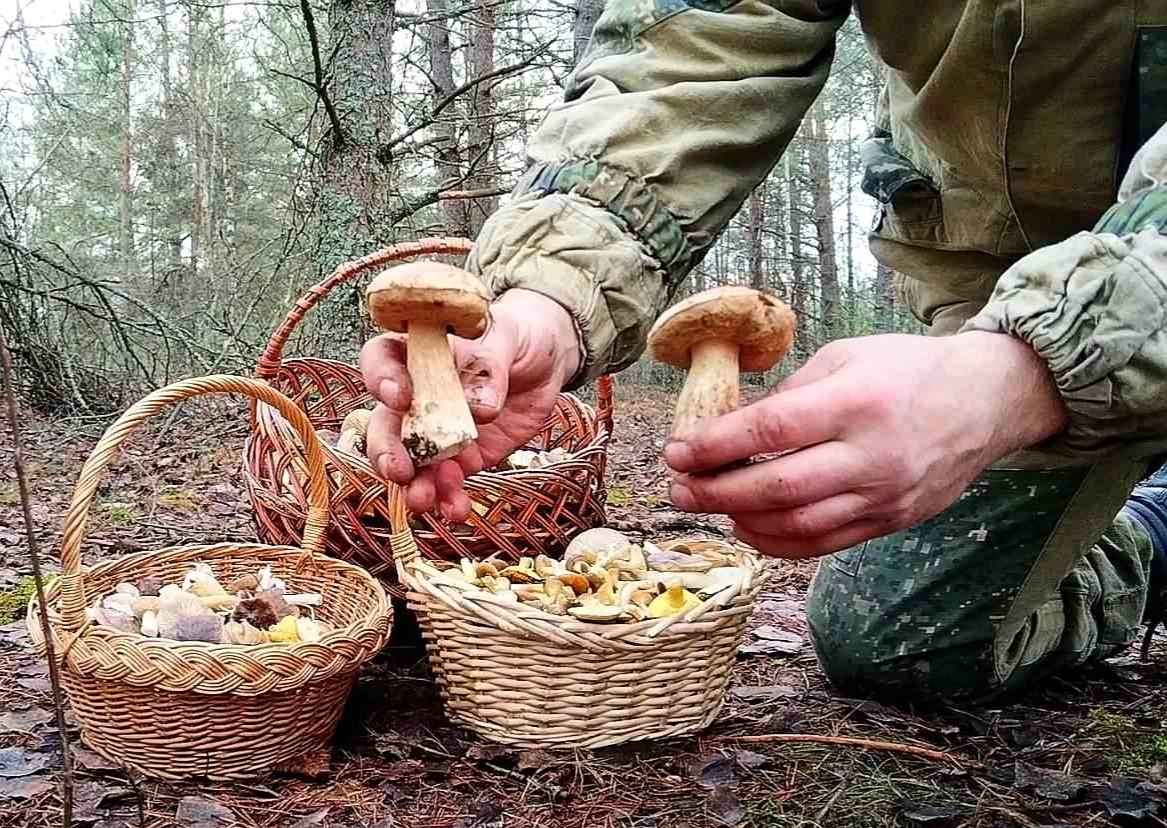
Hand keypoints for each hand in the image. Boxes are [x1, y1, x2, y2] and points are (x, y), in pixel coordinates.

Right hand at [360, 289, 580, 520]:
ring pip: (411, 462)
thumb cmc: (518, 337)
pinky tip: (456, 509)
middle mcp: (417, 395)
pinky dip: (448, 499)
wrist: (544, 366)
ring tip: (423, 500)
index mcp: (419, 353)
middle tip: (398, 469)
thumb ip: (490, 364)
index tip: (399, 398)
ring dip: (412, 484)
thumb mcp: (507, 337)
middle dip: (386, 450)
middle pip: (385, 423)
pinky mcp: (461, 458)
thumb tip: (482, 406)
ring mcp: (436, 431)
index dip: (381, 378)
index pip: (382, 360)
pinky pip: (446, 482)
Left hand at [663, 332, 1067, 557]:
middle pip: (777, 487)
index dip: (714, 445)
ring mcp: (883, 495)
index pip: (770, 429)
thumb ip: (790, 394)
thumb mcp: (845, 357)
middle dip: (715, 492)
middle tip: (678, 489)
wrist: (986, 400)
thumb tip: (732, 427)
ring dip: (740, 521)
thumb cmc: (908, 369)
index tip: (676, 451)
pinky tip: (748, 527)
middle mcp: (871, 454)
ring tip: (706, 506)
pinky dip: (778, 542)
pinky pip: (824, 544)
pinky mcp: (890, 521)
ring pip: (798, 525)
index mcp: (855, 401)